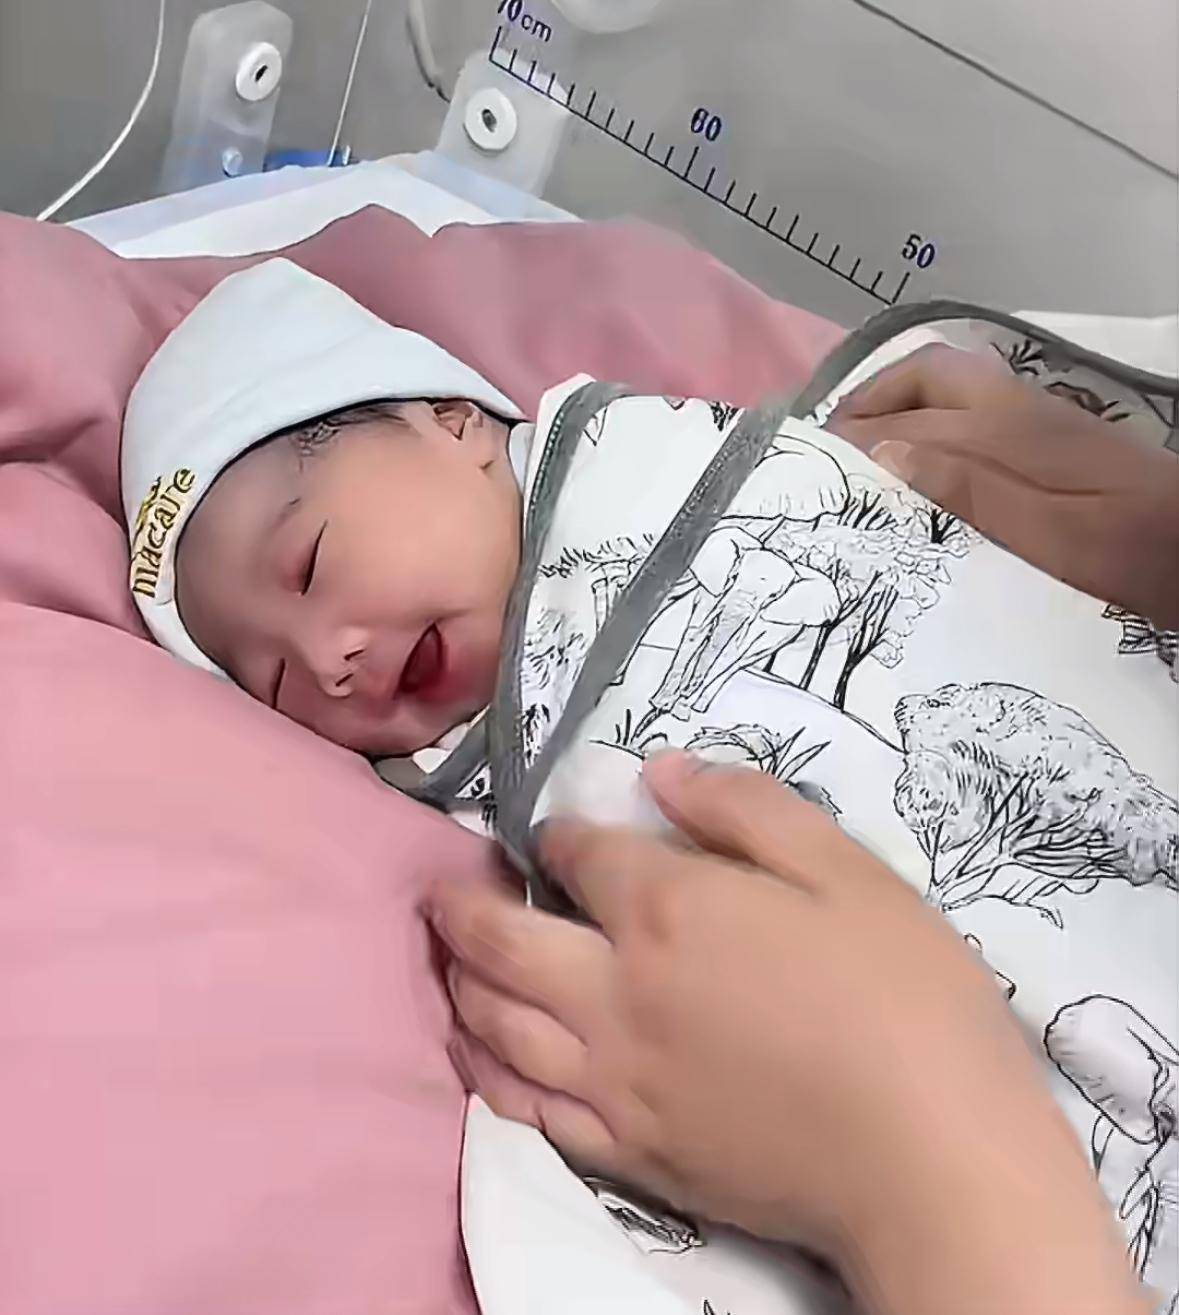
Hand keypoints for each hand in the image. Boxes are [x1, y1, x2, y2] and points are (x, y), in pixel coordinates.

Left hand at [425, 753, 1146, 1314]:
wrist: (929, 1158)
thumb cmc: (901, 995)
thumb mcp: (843, 869)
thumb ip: (745, 809)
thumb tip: (662, 771)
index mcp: (667, 909)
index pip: (579, 856)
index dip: (558, 834)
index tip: (554, 832)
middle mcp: (615, 990)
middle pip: (502, 940)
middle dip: (460, 908)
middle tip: (436, 892)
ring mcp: (612, 1078)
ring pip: (497, 1025)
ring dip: (458, 984)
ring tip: (444, 961)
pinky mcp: (628, 1151)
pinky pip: (529, 1111)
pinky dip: (488, 1075)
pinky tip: (476, 1058)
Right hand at [827, 344, 1178, 629]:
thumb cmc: (1134, 554)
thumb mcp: (1053, 538)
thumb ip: (971, 492)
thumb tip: (885, 451)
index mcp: (1008, 431)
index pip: (907, 417)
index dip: (851, 434)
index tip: (803, 462)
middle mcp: (1018, 408)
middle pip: (928, 373)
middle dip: (870, 399)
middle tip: (829, 448)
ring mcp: (1040, 415)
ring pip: (952, 383)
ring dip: (900, 402)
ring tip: (863, 451)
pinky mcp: (1055, 434)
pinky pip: (973, 405)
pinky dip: (930, 416)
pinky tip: (922, 462)